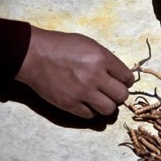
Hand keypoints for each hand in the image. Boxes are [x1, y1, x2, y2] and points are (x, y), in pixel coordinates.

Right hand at [15, 27, 134, 117]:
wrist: (33, 55)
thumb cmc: (62, 46)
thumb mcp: (90, 45)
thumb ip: (106, 59)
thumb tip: (119, 74)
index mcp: (102, 58)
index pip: (127, 77)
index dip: (125, 80)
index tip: (120, 81)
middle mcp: (95, 76)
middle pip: (122, 95)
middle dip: (119, 94)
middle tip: (111, 91)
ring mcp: (82, 92)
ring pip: (109, 109)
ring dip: (107, 105)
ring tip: (100, 99)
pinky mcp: (70, 104)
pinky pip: (90, 115)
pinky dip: (91, 110)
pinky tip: (86, 103)